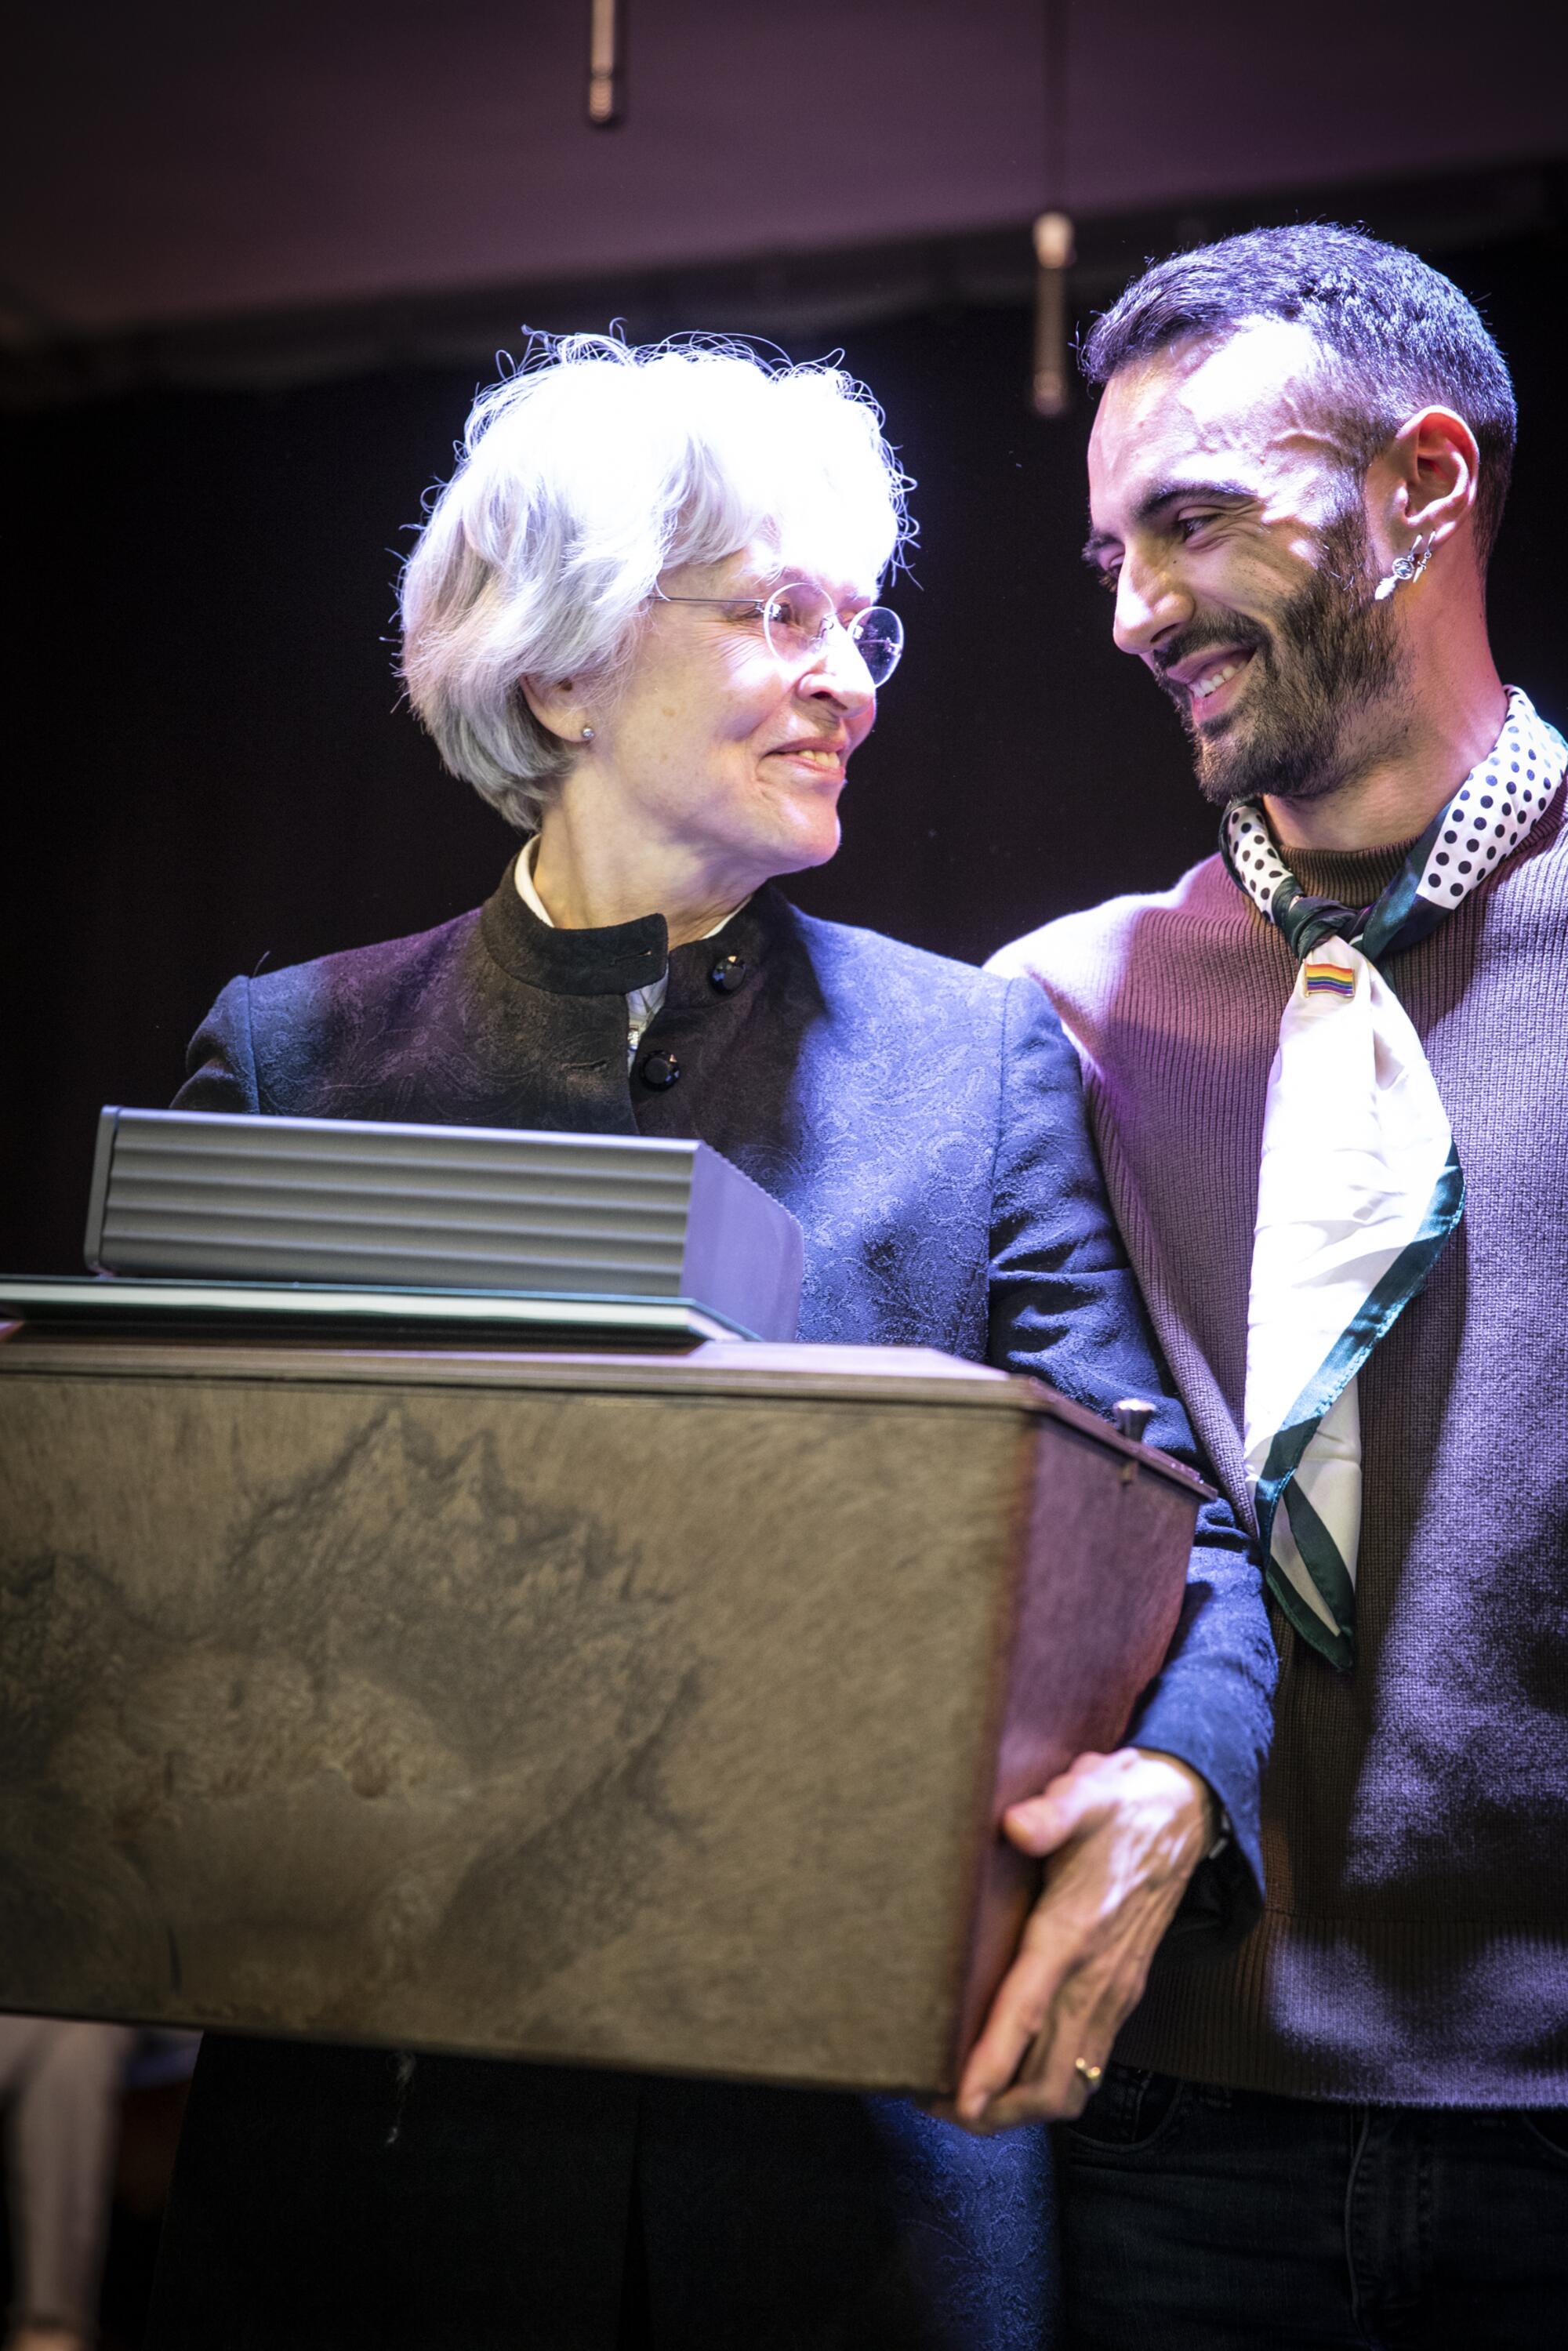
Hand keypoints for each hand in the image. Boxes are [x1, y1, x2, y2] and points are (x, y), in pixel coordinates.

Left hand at [953, 1746, 1214, 2131]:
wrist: (1184, 1814)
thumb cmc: (1120, 1806)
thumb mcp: (1087, 1794)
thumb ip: (1053, 1812)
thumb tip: (1015, 1826)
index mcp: (1075, 1931)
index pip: (1031, 2011)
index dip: (994, 2062)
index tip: (959, 2100)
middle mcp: (1097, 1976)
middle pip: (1049, 2077)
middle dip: (994, 2109)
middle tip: (934, 2104)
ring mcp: (1114, 1992)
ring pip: (1070, 2086)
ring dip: (1018, 2109)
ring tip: (963, 2105)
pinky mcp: (1121, 1995)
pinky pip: (1086, 2067)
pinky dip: (1046, 2090)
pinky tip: (1010, 2081)